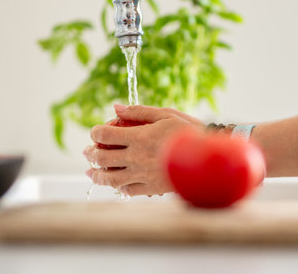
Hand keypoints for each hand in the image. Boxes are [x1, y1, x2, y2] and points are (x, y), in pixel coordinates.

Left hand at [83, 104, 203, 195]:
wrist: (209, 158)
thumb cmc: (189, 132)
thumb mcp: (167, 114)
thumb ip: (139, 111)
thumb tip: (116, 107)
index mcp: (139, 137)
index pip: (105, 135)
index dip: (95, 132)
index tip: (96, 131)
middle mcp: (136, 158)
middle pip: (102, 158)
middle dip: (91, 153)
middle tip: (88, 151)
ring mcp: (142, 175)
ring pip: (110, 178)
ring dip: (96, 175)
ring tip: (91, 172)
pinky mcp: (151, 188)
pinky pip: (128, 190)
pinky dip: (118, 187)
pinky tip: (116, 183)